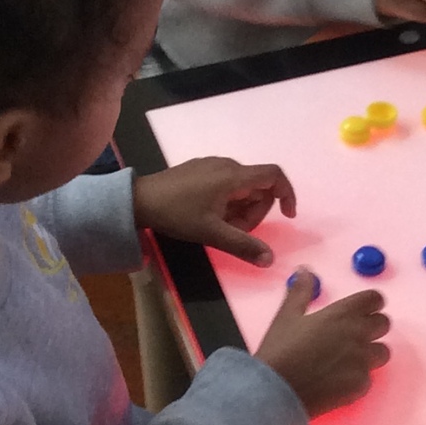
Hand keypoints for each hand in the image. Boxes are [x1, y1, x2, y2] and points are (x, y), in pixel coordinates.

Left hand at [133, 158, 295, 267]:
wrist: (138, 200)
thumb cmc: (177, 214)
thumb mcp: (211, 233)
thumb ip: (243, 245)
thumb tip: (270, 260)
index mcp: (234, 176)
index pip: (274, 175)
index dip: (287, 194)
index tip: (287, 216)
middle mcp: (227, 164)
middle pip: (258, 186)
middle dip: (255, 211)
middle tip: (236, 231)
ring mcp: (212, 164)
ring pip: (242, 187)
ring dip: (240, 209)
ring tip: (219, 225)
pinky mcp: (200, 168)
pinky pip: (227, 183)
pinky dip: (228, 201)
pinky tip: (209, 215)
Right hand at [256, 270, 390, 415]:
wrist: (274, 393)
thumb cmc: (279, 352)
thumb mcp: (287, 316)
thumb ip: (301, 292)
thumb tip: (304, 270)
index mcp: (342, 313)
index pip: (374, 299)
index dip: (370, 304)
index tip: (363, 310)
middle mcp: (357, 334)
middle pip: (384, 323)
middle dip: (372, 327)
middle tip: (352, 336)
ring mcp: (362, 361)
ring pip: (382, 352)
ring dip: (370, 354)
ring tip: (346, 361)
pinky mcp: (361, 386)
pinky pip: (370, 379)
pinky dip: (358, 379)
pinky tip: (338, 382)